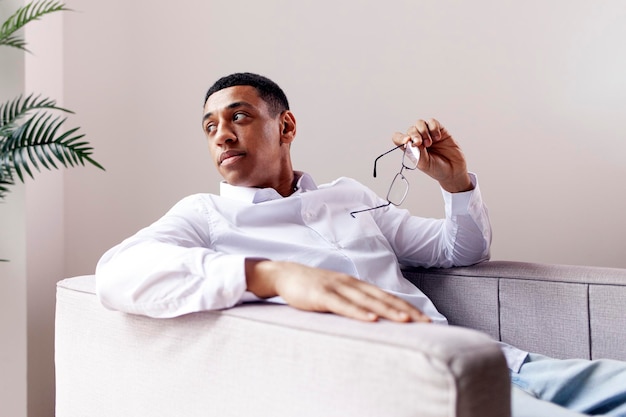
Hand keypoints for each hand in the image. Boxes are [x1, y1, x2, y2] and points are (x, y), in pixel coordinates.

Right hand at [245, 259, 430, 322]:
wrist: (285, 274)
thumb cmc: (312, 287)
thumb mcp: (337, 293)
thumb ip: (354, 302)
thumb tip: (374, 317)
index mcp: (357, 285)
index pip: (387, 297)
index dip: (407, 307)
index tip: (425, 319)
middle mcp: (351, 284)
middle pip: (383, 298)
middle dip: (406, 311)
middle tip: (425, 323)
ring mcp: (337, 288)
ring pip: (367, 301)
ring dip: (388, 311)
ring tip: (406, 321)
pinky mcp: (322, 295)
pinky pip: (343, 306)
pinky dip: (358, 313)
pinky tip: (371, 320)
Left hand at [392, 118, 472, 192]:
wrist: (454, 171)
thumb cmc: (436, 169)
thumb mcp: (423, 164)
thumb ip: (416, 152)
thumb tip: (409, 141)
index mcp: (410, 148)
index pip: (398, 138)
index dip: (400, 137)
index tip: (406, 141)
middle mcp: (418, 140)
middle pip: (410, 130)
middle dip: (414, 135)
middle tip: (420, 143)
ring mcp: (428, 134)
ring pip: (420, 123)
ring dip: (423, 131)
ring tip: (430, 143)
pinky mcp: (439, 130)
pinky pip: (432, 122)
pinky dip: (433, 128)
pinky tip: (437, 138)